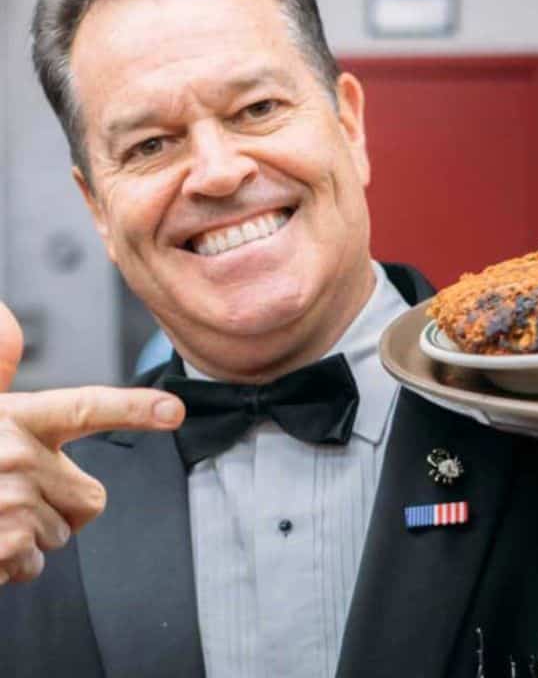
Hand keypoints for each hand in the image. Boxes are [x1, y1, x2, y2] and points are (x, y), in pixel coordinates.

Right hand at [0, 301, 184, 584]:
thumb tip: (5, 317)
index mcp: (14, 418)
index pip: (84, 407)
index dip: (134, 407)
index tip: (175, 410)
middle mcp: (14, 455)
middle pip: (91, 498)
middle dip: (60, 508)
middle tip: (12, 497)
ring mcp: (8, 501)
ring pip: (60, 534)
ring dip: (30, 537)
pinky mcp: (0, 544)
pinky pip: (33, 563)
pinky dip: (10, 565)